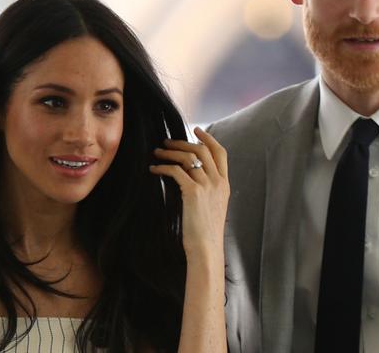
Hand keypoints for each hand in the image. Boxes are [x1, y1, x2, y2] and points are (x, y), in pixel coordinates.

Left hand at [149, 127, 229, 257]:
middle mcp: (218, 182)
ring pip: (188, 157)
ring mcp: (207, 186)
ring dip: (170, 152)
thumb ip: (208, 192)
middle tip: (167, 140)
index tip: (197, 130)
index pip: (220, 153)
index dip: (209, 139)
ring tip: (157, 152)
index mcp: (225, 184)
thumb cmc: (206, 234)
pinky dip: (163, 167)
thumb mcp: (213, 208)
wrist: (206, 249)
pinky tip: (153, 169)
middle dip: (183, 141)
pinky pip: (176, 171)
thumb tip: (192, 181)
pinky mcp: (193, 192)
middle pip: (202, 150)